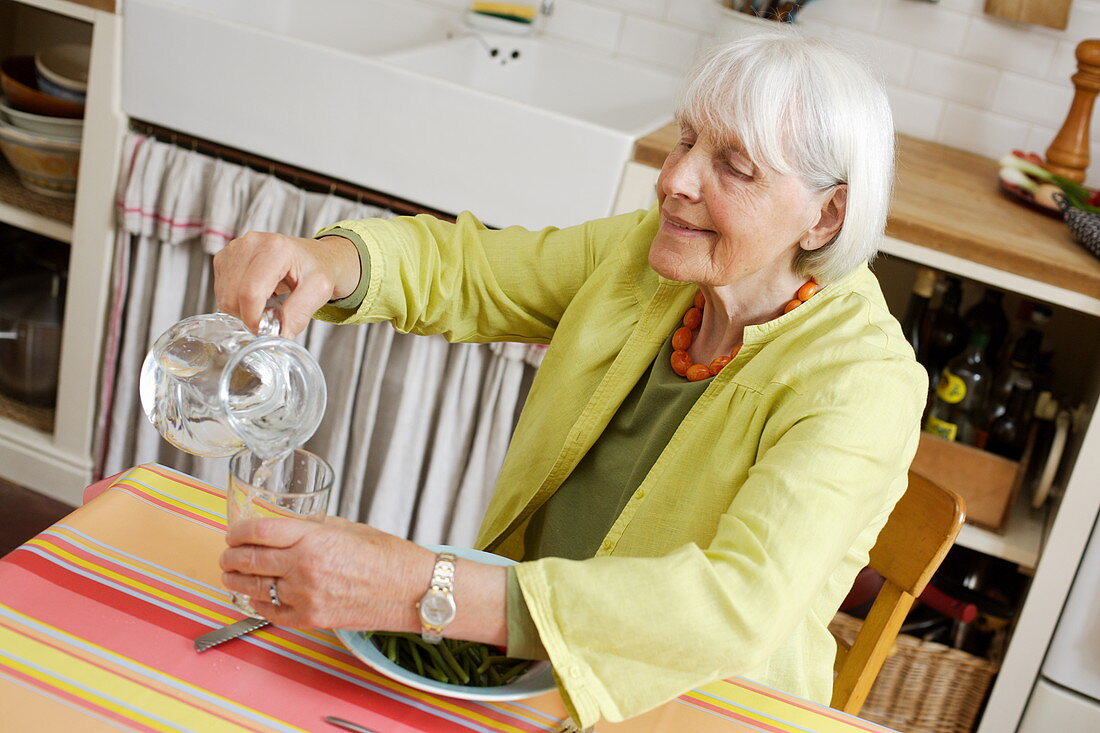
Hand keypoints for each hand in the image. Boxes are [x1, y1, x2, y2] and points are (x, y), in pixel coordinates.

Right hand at [212, 232, 359, 336]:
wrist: (313, 256)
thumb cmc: (316, 268)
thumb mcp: (318, 291)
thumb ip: (298, 314)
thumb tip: (279, 336)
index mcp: (275, 249)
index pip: (250, 292)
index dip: (254, 318)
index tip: (266, 329)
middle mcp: (251, 244)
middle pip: (233, 295)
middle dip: (249, 316)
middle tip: (271, 315)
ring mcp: (235, 248)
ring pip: (224, 295)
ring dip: (242, 309)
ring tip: (266, 302)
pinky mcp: (226, 257)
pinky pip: (220, 291)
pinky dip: (236, 301)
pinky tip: (256, 294)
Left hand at [220, 516, 432, 629]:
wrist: (411, 590)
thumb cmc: (388, 557)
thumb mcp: (349, 528)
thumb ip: (315, 528)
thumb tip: (290, 528)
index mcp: (313, 539)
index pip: (259, 532)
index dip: (239, 531)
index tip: (234, 532)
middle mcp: (304, 568)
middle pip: (249, 560)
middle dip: (231, 557)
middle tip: (227, 555)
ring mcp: (305, 596)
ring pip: (254, 588)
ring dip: (236, 581)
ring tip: (232, 576)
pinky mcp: (311, 619)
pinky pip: (271, 612)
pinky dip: (257, 603)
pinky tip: (255, 596)